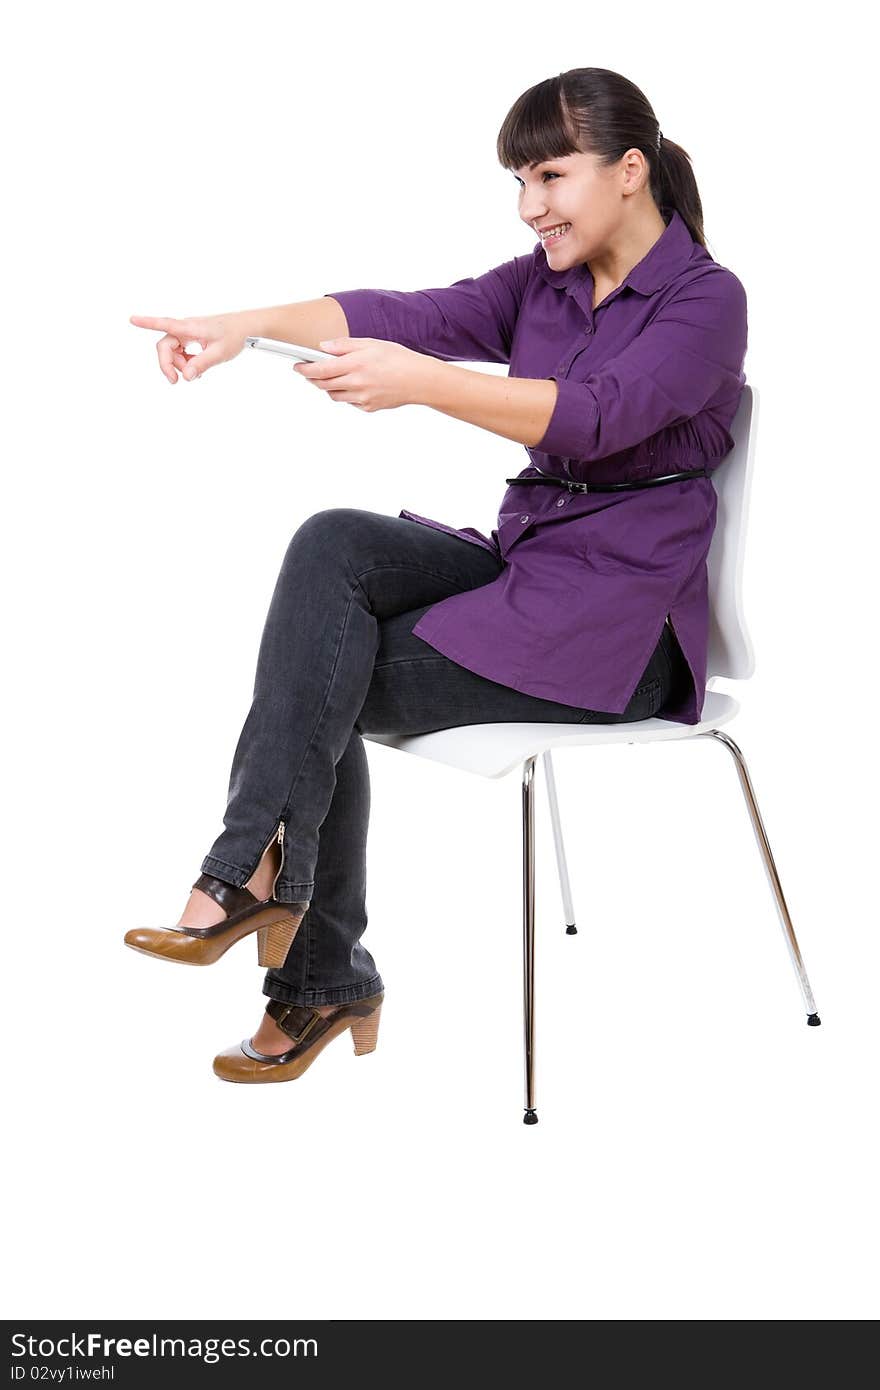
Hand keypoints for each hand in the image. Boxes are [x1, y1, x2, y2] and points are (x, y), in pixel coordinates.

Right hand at [128, 311, 249, 382]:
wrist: (247, 328)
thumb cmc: (235, 335)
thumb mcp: (219, 352)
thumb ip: (202, 364)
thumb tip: (186, 376)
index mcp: (190, 327)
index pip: (165, 324)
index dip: (147, 323)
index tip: (132, 319)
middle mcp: (186, 328)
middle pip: (165, 346)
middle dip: (168, 364)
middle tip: (176, 381)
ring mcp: (188, 333)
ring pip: (173, 351)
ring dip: (179, 364)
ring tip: (195, 373)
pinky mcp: (192, 338)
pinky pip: (181, 352)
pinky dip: (186, 362)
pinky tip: (196, 368)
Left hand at [292, 337, 435, 411]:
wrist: (420, 381)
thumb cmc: (398, 359)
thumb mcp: (371, 343)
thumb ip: (344, 345)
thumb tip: (323, 347)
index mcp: (356, 364)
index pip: (321, 369)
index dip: (305, 368)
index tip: (297, 366)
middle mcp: (357, 383)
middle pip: (323, 384)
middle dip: (313, 378)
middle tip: (309, 371)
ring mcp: (362, 398)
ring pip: (334, 395)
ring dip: (328, 386)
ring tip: (334, 376)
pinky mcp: (368, 408)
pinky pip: (349, 402)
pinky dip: (346, 394)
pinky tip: (355, 385)